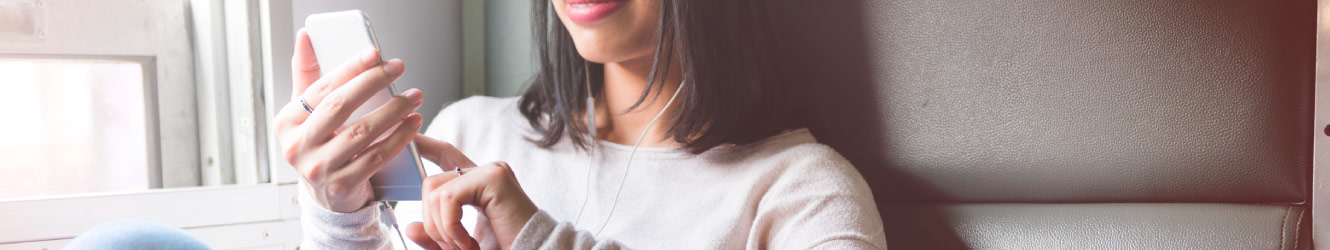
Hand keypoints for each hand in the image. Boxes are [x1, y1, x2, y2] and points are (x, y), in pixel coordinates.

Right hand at [274, 28, 419, 212]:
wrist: (327, 197)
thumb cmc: (320, 144)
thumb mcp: (307, 113)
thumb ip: (307, 75)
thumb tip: (305, 35)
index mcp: (287, 122)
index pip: (321, 88)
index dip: (349, 69)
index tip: (375, 54)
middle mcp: (297, 146)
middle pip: (340, 106)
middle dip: (373, 83)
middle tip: (398, 68)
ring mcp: (318, 169)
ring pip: (362, 132)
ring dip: (393, 111)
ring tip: (413, 96)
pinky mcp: (341, 186)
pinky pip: (376, 158)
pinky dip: (399, 139)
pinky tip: (414, 124)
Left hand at [405, 136, 538, 249]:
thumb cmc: (506, 248)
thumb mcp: (459, 245)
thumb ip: (435, 237)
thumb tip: (411, 226)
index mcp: (478, 185)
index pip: (446, 155)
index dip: (424, 146)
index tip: (407, 141)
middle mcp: (485, 173)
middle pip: (430, 182)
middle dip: (430, 222)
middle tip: (451, 247)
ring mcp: (491, 172)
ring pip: (435, 191)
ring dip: (441, 228)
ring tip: (463, 247)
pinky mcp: (494, 178)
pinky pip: (448, 197)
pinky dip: (450, 226)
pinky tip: (468, 243)